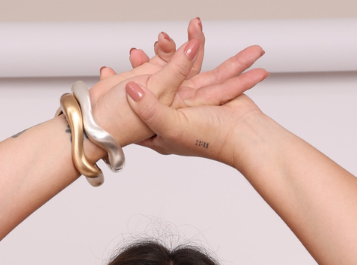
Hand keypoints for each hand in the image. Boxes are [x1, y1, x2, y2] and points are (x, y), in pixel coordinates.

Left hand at [87, 17, 267, 158]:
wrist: (247, 136)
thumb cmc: (211, 140)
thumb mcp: (171, 126)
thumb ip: (148, 108)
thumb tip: (129, 88)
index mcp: (160, 131)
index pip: (134, 112)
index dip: (119, 96)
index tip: (109, 74)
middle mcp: (175, 117)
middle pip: (153, 88)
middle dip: (145, 66)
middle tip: (135, 51)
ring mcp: (192, 104)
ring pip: (178, 71)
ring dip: (174, 50)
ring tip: (166, 34)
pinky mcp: (210, 91)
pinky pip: (200, 65)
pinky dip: (199, 48)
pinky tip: (196, 33)